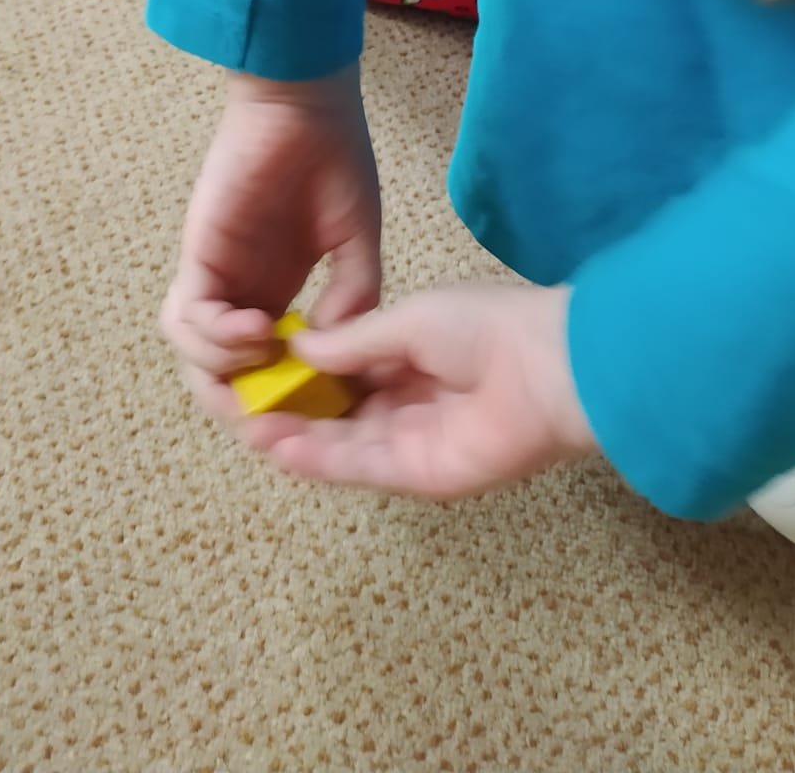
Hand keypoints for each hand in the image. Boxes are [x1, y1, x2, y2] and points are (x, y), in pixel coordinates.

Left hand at [161, 69, 382, 423]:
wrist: (305, 104)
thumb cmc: (334, 158)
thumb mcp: (360, 240)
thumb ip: (355, 295)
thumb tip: (338, 353)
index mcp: (280, 291)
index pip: (266, 363)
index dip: (283, 391)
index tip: (315, 404)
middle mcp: (244, 290)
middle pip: (219, 369)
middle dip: (241, 400)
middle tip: (276, 410)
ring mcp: (219, 274)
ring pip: (195, 352)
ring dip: (227, 370)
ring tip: (267, 355)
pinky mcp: (200, 254)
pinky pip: (188, 316)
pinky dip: (215, 336)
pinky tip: (256, 328)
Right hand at [245, 283, 597, 498]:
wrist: (548, 367)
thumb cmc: (485, 325)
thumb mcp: (408, 320)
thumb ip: (353, 342)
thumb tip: (299, 347)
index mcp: (414, 351)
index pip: (350, 366)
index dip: (308, 369)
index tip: (264, 366)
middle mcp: (412, 398)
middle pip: (343, 410)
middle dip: (296, 408)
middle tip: (245, 405)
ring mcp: (416, 439)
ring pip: (345, 442)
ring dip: (299, 437)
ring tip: (251, 428)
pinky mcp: (422, 475)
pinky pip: (363, 468)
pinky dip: (323, 461)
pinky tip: (283, 447)